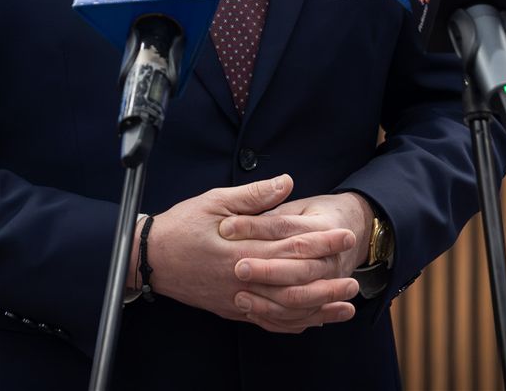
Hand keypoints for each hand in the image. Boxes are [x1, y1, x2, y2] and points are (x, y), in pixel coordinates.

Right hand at [144, 175, 358, 333]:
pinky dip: (293, 324)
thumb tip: (287, 182)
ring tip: (345, 305)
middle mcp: (242, 280)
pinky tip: (313, 321)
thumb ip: (254, 195)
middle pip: (293, 283)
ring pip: (284, 309)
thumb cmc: (182, 225)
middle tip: (355, 275)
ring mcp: (238, 300)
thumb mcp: (215, 200)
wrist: (150, 259)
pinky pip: (268, 322)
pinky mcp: (233, 310)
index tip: (344, 235)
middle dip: (327, 279)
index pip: (289, 246)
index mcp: (240, 249)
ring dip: (317, 308)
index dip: (320, 241)